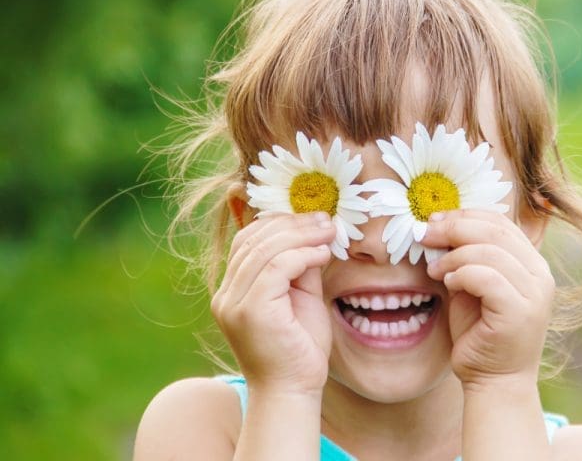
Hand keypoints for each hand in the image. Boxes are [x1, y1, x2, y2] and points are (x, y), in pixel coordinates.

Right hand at [211, 212, 335, 394]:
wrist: (293, 392)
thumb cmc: (300, 348)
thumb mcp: (301, 296)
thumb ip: (300, 266)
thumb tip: (314, 232)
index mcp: (233, 290)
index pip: (246, 240)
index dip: (278, 222)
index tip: (312, 217)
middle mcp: (226, 295)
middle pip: (253, 240)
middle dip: (293, 224)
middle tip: (325, 219)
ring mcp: (234, 304)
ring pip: (264, 250)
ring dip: (301, 235)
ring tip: (328, 231)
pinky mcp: (251, 311)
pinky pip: (275, 268)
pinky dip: (302, 254)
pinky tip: (323, 253)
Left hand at [422, 209, 554, 388]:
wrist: (494, 380)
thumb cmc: (479, 331)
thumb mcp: (471, 284)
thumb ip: (465, 256)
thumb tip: (437, 225)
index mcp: (532, 262)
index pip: (500, 221)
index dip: (464, 215)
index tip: (433, 220)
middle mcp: (540, 275)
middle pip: (494, 230)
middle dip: (453, 228)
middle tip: (425, 235)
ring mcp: (535, 294)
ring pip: (489, 252)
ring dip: (453, 256)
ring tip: (434, 270)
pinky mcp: (521, 312)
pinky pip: (487, 277)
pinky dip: (462, 274)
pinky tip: (448, 282)